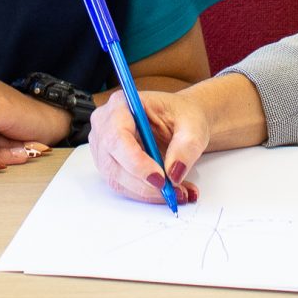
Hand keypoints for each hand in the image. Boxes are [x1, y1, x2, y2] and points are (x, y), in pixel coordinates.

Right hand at [85, 87, 205, 205]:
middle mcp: (106, 124)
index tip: (160, 178)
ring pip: (117, 179)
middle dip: (144, 183)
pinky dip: (147, 194)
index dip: (136, 161)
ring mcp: (104, 146)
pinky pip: (123, 186)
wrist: (181, 122)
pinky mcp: (110, 164)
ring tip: (177, 192)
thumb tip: (174, 172)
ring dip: (148, 192)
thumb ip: (186, 147)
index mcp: (122, 104)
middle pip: (113, 162)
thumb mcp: (193, 126)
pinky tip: (168, 191)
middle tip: (173, 191)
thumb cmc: (182, 116)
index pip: (118, 136)